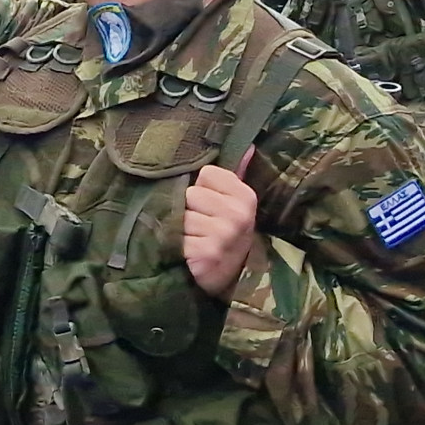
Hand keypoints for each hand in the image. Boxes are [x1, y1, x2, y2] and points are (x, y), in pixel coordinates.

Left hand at [183, 159, 259, 299]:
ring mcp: (222, 236)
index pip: (206, 174)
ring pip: (180, 215)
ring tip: (194, 239)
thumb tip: (249, 145)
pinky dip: (176, 245)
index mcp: (246, 197)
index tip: (211, 206)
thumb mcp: (236, 203)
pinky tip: (187, 252)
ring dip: (180, 228)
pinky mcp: (204, 254)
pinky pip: (174, 236)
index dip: (202, 189)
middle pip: (190, 193)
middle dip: (189, 209)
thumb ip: (237, 173)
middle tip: (200, 226)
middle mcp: (238, 216)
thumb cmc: (228, 233)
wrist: (228, 279)